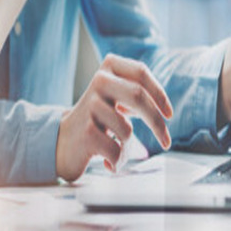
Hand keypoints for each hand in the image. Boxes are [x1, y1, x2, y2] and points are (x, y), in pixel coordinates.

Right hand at [55, 54, 172, 180]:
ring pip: (127, 129)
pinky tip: (108, 163)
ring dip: (128, 148)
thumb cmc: (97, 120)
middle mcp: (99, 81)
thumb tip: (165, 109)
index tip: (168, 114)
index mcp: (109, 68)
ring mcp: (91, 106)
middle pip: (138, 96)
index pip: (140, 72)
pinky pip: (117, 149)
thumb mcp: (116, 96)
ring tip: (117, 151)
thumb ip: (138, 92)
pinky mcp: (87, 132)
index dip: (159, 94)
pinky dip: (118, 161)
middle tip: (166, 141)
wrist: (62, 142)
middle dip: (156, 122)